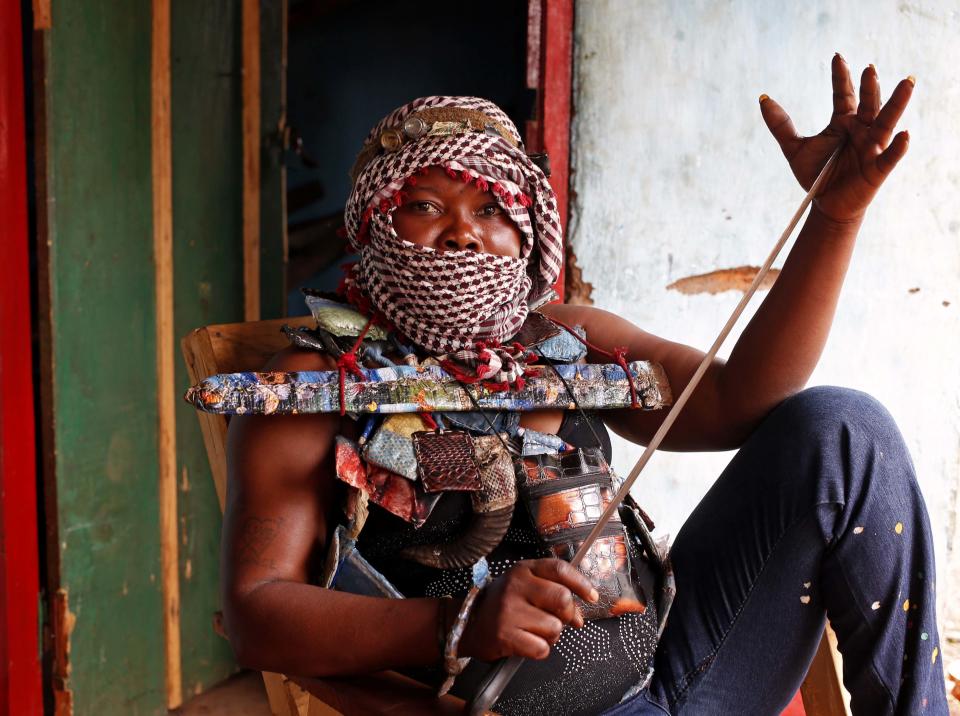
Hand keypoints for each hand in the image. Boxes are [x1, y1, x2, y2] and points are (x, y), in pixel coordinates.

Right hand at [458, 558, 597, 661]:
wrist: (466, 623)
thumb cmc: (501, 605)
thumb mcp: (523, 586)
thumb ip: (552, 592)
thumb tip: (578, 617)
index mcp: (523, 570)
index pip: (560, 569)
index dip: (581, 583)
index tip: (591, 596)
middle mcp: (515, 586)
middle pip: (562, 599)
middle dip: (567, 615)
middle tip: (559, 620)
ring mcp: (509, 611)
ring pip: (555, 627)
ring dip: (551, 635)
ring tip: (534, 630)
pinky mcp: (505, 635)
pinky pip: (541, 648)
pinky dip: (539, 649)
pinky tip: (526, 641)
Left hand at [760, 54, 913, 222]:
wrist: (826, 205)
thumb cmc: (816, 174)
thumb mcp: (794, 148)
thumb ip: (781, 125)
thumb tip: (763, 99)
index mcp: (843, 122)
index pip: (843, 94)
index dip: (840, 77)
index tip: (837, 56)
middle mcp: (862, 129)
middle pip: (867, 104)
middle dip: (869, 87)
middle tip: (869, 69)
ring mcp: (872, 147)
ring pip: (886, 122)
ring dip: (896, 103)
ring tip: (906, 82)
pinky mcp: (878, 169)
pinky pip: (890, 157)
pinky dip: (898, 146)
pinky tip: (904, 134)